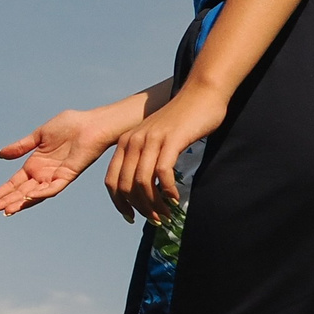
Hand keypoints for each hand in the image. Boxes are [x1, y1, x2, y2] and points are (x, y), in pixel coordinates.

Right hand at [0, 108, 121, 215]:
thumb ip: (20, 147)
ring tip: (4, 210)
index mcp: (34, 165)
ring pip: (33, 194)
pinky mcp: (68, 175)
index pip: (13, 183)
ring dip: (19, 202)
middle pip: (19, 192)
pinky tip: (28, 197)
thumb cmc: (70, 126)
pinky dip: (41, 193)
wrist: (92, 124)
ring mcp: (54, 177)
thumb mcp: (39, 135)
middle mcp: (43, 175)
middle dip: (3, 201)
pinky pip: (53, 188)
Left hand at [105, 84, 228, 223]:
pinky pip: (163, 172)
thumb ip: (145, 158)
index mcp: (125, 143)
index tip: (131, 217)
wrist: (201, 94)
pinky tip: (175, 197)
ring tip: (167, 213)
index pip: (112, 181)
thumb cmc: (180, 120)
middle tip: (156, 219)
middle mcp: (133, 141)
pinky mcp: (171, 140)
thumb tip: (144, 190)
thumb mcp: (154, 138)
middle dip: (140, 207)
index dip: (119, 203)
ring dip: (154, 203)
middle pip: (126, 186)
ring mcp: (151, 140)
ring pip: (142, 182)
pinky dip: (168, 189)